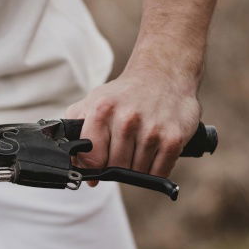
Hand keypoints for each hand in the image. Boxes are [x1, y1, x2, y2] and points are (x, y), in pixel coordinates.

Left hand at [64, 62, 200, 179]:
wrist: (162, 75)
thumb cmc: (122, 95)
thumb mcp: (91, 102)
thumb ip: (74, 130)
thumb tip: (76, 165)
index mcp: (102, 110)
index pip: (92, 158)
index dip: (93, 167)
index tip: (98, 163)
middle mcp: (127, 120)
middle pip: (115, 167)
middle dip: (116, 167)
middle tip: (121, 153)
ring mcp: (152, 130)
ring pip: (137, 173)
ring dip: (136, 169)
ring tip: (137, 150)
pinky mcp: (173, 139)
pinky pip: (159, 173)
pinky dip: (154, 171)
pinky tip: (152, 156)